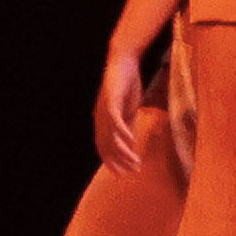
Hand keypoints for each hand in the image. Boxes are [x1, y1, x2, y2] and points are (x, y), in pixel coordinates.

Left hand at [95, 49, 162, 172]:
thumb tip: (130, 143)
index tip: (123, 173)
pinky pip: (115, 120)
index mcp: (103, 121)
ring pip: (111, 136)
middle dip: (118, 161)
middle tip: (130, 172)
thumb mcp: (129, 110)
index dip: (112, 161)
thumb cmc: (126, 85)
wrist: (124, 62)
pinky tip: (131, 141)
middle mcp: (100, 117)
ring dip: (123, 151)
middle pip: (106, 145)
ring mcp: (104, 109)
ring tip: (134, 161)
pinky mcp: (111, 100)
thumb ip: (128, 126)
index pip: (104, 146)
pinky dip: (122, 132)